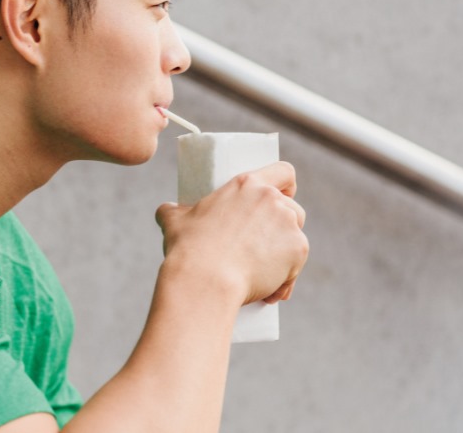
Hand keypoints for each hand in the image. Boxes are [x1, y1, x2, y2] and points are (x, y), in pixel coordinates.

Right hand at [155, 161, 307, 305]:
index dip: (287, 184)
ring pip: (296, 237)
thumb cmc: (188, 248)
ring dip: (285, 253)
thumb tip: (165, 210)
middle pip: (293, 208)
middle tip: (264, 246)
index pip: (283, 171)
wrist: (205, 280)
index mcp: (247, 184)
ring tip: (263, 275)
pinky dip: (286, 279)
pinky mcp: (297, 250)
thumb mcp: (175, 220)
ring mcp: (288, 224)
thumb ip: (173, 210)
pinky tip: (270, 292)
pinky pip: (297, 266)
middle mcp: (272, 200)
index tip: (283, 196)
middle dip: (284, 227)